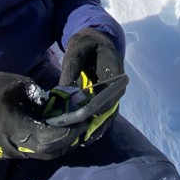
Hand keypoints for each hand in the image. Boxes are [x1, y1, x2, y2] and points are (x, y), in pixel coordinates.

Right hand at [0, 72, 85, 160]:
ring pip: (44, 152)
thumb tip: (48, 98)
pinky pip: (34, 150)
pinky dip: (47, 141)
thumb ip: (32, 89)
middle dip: (70, 137)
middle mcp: (20, 147)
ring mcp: (14, 152)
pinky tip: (53, 127)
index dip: (71, 131)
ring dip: (59, 141)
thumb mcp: (7, 83)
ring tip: (71, 124)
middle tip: (82, 122)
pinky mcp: (9, 152)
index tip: (83, 120)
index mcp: (20, 130)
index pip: (53, 138)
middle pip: (53, 150)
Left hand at [58, 28, 125, 143]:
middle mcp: (117, 81)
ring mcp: (114, 90)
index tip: (86, 117)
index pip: (110, 90)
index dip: (100, 106)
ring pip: (109, 111)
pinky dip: (96, 122)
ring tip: (84, 140)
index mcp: (113, 66)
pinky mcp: (107, 95)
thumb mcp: (76, 49)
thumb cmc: (86, 42)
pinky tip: (85, 134)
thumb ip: (71, 68)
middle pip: (111, 105)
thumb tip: (62, 90)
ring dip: (98, 126)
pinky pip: (105, 111)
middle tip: (83, 136)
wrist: (95, 39)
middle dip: (98, 122)